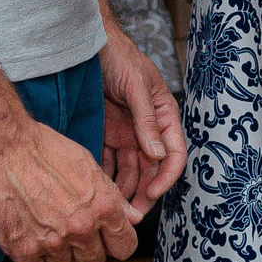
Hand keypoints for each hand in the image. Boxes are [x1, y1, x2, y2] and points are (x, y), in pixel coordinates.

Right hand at [0, 113, 137, 261]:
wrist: (3, 149)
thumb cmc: (46, 150)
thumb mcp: (89, 166)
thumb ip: (113, 197)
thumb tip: (133, 218)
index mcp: (103, 207)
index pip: (125, 247)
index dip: (116, 244)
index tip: (107, 240)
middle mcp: (81, 228)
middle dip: (85, 252)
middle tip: (72, 236)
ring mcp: (52, 242)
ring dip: (57, 257)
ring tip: (46, 234)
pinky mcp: (22, 250)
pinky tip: (30, 246)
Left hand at [98, 5, 187, 218]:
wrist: (87, 44)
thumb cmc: (119, 56)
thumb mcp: (136, 86)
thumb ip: (147, 120)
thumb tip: (158, 156)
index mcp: (164, 116)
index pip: (174, 153)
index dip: (167, 176)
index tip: (152, 193)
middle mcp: (148, 129)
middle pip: (152, 169)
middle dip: (144, 193)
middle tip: (131, 217)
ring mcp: (126, 133)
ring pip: (130, 171)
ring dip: (124, 191)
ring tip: (112, 211)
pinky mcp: (106, 135)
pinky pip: (108, 163)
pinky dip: (105, 178)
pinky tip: (96, 192)